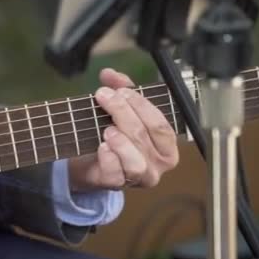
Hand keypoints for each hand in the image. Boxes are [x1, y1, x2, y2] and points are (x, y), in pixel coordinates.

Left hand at [68, 69, 178, 190]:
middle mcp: (158, 163)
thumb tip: (110, 73)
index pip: (160, 123)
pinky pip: (116, 173)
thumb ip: (121, 89)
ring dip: (121, 141)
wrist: (91, 162)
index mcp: (167, 144)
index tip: (122, 91)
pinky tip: (102, 147)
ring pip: (136, 161)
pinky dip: (109, 158)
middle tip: (104, 97)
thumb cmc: (115, 136)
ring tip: (107, 129)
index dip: (140, 105)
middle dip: (123, 112)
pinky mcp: (119, 185)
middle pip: (144, 136)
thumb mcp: (122, 109)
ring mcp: (140, 177)